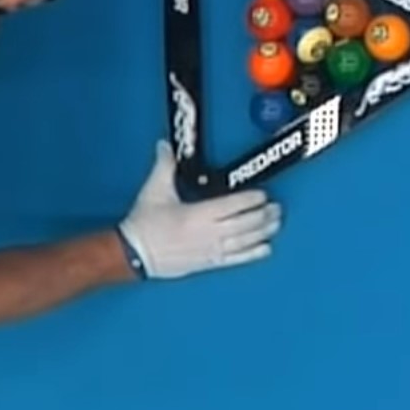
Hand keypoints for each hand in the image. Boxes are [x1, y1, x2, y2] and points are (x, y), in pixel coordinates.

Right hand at [118, 141, 281, 279]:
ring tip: (275, 224)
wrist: (134, 253)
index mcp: (198, 214)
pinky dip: (253, 254)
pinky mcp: (208, 262)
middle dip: (263, 215)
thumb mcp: (154, 190)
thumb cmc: (144, 225)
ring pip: (244, 241)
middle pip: (245, 223)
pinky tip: (265, 249)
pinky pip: (236, 259)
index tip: (262, 194)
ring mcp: (210, 250)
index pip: (233, 205)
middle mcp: (208, 233)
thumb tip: (166, 147)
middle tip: (276, 208)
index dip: (251, 199)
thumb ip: (164, 166)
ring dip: (263, 232)